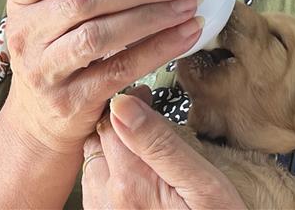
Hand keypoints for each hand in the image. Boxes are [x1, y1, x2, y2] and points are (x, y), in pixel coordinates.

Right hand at [4, 0, 202, 153]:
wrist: (40, 119)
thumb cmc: (58, 54)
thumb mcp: (54, 17)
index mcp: (21, 1)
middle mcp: (26, 34)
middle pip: (84, 0)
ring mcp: (46, 70)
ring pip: (102, 36)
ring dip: (154, 17)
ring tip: (190, 4)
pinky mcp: (72, 99)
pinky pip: (121, 69)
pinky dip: (158, 49)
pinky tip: (185, 35)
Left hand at [82, 86, 245, 208]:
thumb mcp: (202, 185)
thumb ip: (160, 144)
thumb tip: (123, 105)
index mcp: (131, 182)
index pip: (111, 121)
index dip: (128, 102)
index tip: (145, 96)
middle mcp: (107, 198)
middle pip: (97, 139)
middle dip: (117, 122)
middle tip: (143, 115)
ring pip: (92, 159)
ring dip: (112, 145)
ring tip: (139, 144)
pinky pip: (94, 184)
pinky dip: (109, 169)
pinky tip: (132, 172)